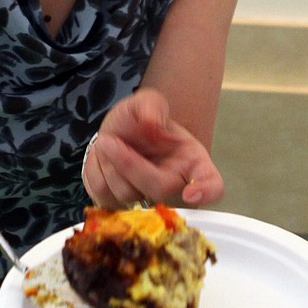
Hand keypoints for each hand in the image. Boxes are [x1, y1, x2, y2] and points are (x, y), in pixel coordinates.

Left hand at [83, 87, 223, 207]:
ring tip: (108, 143)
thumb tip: (153, 124)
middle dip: (130, 164)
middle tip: (108, 140)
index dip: (206, 191)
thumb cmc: (139, 119)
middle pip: (159, 187)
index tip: (191, 192)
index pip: (212, 184)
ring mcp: (146, 199)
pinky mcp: (119, 206)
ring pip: (126, 193)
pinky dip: (95, 171)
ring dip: (109, 163)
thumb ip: (152, 105)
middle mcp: (173, 185)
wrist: (116, 132)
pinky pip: (103, 195)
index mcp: (191, 161)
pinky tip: (102, 158)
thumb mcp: (147, 101)